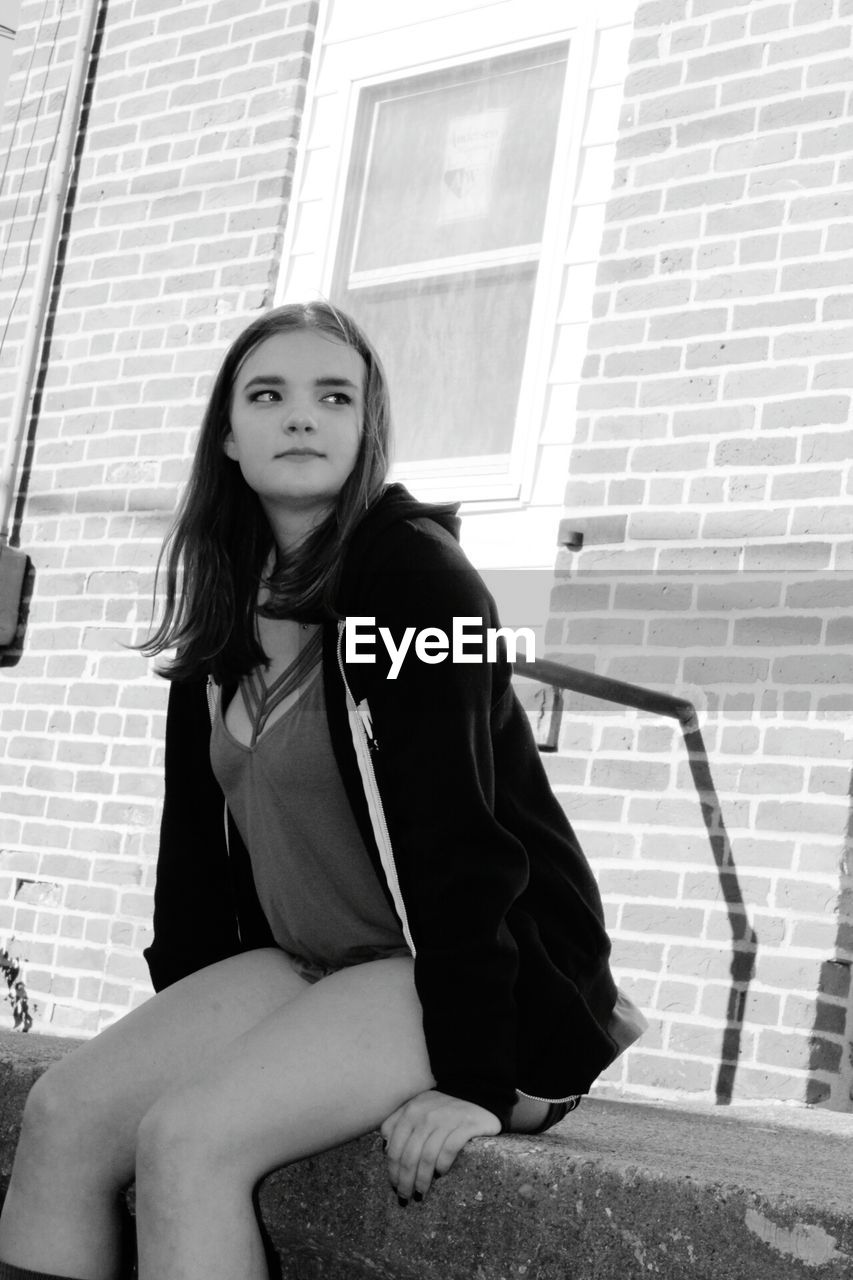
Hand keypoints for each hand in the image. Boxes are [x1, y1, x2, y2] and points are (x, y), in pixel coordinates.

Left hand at [380, 1089, 500, 1203]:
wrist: (476, 1092)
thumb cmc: (441, 1108)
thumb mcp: (416, 1108)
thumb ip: (397, 1123)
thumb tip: (385, 1148)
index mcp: (411, 1111)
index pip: (395, 1147)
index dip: (393, 1171)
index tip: (394, 1187)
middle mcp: (426, 1114)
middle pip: (410, 1156)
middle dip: (405, 1181)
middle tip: (405, 1198)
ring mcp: (447, 1119)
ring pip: (427, 1157)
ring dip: (422, 1180)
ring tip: (421, 1193)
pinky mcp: (466, 1124)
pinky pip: (450, 1149)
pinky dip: (442, 1164)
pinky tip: (440, 1173)